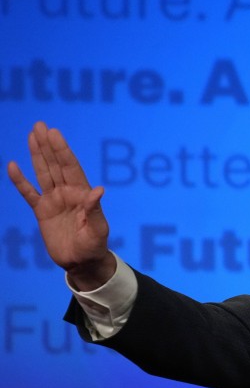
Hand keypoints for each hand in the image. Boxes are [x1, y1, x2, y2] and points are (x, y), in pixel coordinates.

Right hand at [7, 121, 115, 289]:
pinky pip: (28, 193)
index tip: (54, 133)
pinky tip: (12, 166)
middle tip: (40, 125)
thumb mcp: (98, 229)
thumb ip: (95, 210)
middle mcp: (67, 193)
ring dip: (37, 155)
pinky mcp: (41, 211)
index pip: (70, 167)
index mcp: (82, 194)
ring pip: (43, 173)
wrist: (81, 262)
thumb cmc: (94, 246)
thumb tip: (99, 190)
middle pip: (55, 164)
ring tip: (32, 135)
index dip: (62, 150)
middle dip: (49, 145)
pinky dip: (20, 181)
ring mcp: (53, 200)